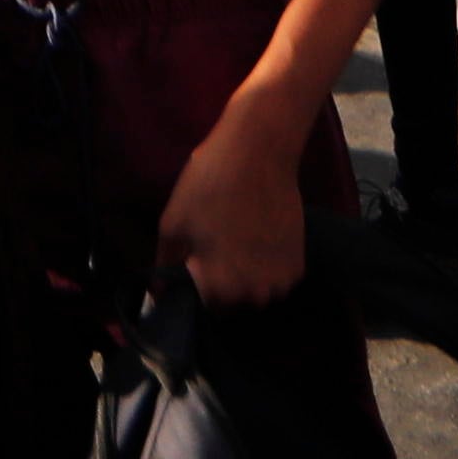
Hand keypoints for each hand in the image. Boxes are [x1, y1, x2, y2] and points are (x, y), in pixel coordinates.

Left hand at [151, 103, 310, 307]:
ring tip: (239, 239)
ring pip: (257, 292)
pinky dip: (267, 266)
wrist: (259, 151)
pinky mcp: (298, 265)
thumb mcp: (173, 224)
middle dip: (223, 282)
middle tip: (218, 245)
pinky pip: (276, 279)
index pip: (205, 306)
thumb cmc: (209, 185)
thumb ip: (165, 266)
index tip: (198, 258)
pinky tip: (259, 236)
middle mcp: (255, 294)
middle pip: (232, 302)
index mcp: (221, 289)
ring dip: (247, 277)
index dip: (198, 282)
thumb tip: (158, 297)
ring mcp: (280, 281)